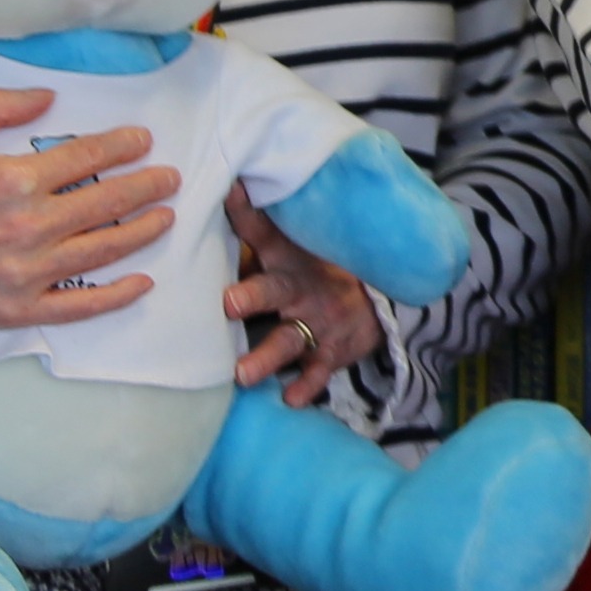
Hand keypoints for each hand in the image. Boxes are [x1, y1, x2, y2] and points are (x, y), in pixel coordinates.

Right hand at [0, 96, 176, 352]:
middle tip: (170, 177)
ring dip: (141, 232)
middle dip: (145, 187)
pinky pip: (80, 306)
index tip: (142, 139)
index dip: (120, 146)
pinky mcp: (15, 311)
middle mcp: (27, 228)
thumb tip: (47, 96)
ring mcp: (24, 274)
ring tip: (165, 218)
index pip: (85, 158)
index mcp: (11, 180)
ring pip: (103, 252)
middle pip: (106, 203)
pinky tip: (142, 283)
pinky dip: (117, 297)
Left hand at [223, 184, 384, 404]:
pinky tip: (291, 399)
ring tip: (242, 375)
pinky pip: (319, 371)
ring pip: (289, 339)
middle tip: (229, 304)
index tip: (230, 192)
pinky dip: (307, 385)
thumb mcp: (291, 250)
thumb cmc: (315, 273)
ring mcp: (318, 322)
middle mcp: (300, 289)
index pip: (263, 230)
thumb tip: (213, 207)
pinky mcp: (333, 350)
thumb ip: (253, 238)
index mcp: (286, 259)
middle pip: (274, 290)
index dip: (245, 211)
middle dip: (252, 297)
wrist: (378, 299)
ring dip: (266, 357)